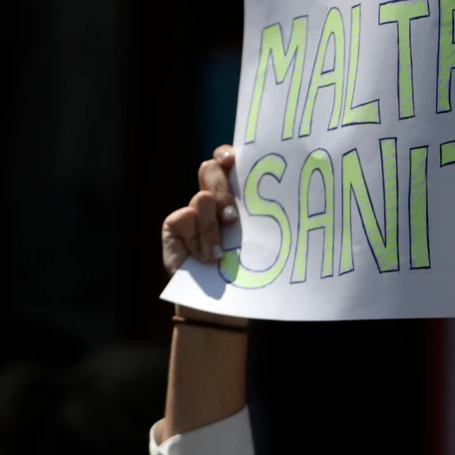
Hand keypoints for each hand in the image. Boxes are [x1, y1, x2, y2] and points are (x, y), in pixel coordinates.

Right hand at [161, 144, 245, 326]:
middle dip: (224, 189)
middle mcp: (212, 196)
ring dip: (213, 227)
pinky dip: (198, 240)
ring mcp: (192, 209)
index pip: (227, 160)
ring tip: (219, 252)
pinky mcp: (175, 224)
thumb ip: (259, 213)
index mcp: (234, 192)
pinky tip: (204, 258)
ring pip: (202, 198)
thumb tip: (280, 194)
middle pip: (210, 169)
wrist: (221, 301)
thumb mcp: (257, 237)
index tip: (235, 159)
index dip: (227, 153)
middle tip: (232, 218)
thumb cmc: (246, 267)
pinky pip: (185, 218)